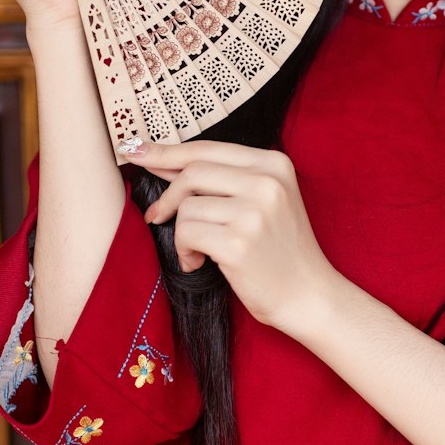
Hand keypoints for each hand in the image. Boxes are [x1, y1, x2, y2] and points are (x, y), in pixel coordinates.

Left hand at [135, 139, 337, 333]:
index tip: (135, 151)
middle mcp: (266, 182)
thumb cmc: (280, 250)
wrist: (309, 295)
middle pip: (192, 172)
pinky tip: (200, 262)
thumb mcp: (264, 201)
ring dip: (182, 233)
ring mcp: (253, 212)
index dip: (167, 152)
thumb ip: (222, 179)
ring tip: (200, 251)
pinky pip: (186, 233)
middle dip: (168, 196)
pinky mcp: (238, 243)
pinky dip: (185, 252)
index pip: (208, 149)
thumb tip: (162, 161)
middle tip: (157, 216)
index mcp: (274, 164)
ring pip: (187, 207)